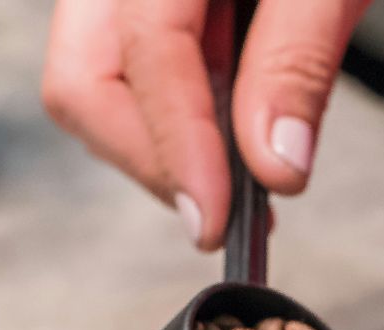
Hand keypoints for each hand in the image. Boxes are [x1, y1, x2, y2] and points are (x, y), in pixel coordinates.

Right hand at [41, 0, 369, 248]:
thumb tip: (275, 164)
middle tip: (226, 214)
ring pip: (100, 80)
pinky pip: (135, 63)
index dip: (179, 148)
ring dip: (167, 143)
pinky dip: (182, 111)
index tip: (217, 221)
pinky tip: (235, 137)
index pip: (145, 55)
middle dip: (153, 158)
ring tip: (246, 182)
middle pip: (85, 78)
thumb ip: (299, 60)